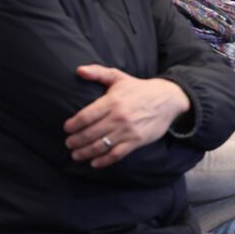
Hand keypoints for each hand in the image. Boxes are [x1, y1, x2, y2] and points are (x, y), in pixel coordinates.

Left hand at [64, 65, 189, 167]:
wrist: (168, 99)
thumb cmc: (139, 89)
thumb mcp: (119, 77)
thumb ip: (98, 72)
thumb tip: (79, 70)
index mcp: (112, 101)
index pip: (86, 116)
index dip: (73, 125)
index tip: (66, 128)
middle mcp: (119, 117)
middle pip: (90, 133)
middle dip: (75, 141)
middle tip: (68, 144)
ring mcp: (128, 130)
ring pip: (101, 145)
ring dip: (85, 153)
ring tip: (76, 155)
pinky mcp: (137, 141)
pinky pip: (116, 154)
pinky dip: (104, 161)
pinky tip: (95, 163)